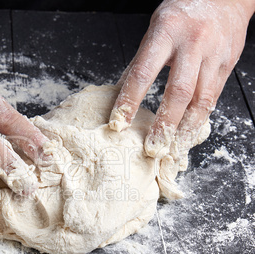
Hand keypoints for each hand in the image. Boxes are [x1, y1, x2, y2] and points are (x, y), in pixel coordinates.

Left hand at [109, 0, 253, 159]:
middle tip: (153, 147)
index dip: (129, 101)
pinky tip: (190, 133)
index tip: (118, 123)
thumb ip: (141, 61)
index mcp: (165, 33)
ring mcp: (213, 54)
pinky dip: (200, 118)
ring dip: (186, 128)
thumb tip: (121, 91)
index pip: (143, 73)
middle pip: (178, 92)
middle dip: (165, 124)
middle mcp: (192, 44)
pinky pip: (213, 97)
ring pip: (201, 99)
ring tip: (173, 148)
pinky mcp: (227, 64)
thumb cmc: (183, 12)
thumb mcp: (155, 29)